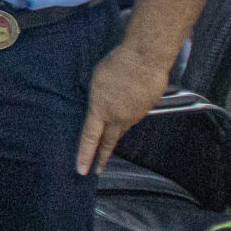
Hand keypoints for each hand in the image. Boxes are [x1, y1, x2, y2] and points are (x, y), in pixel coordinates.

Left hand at [77, 43, 169, 175]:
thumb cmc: (116, 65)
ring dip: (116, 135)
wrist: (146, 59)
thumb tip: (101, 105)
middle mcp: (118, 117)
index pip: (89, 138)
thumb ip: (97, 99)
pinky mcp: (148, 107)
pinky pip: (135, 115)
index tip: (82, 170)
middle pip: (110, 141)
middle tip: (98, 170)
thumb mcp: (95, 82)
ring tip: (109, 144)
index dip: (85, 155)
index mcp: (100, 111)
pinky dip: (129, 116)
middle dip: (103, 157)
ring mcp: (135, 114)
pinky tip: (128, 110)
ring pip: (123, 128)